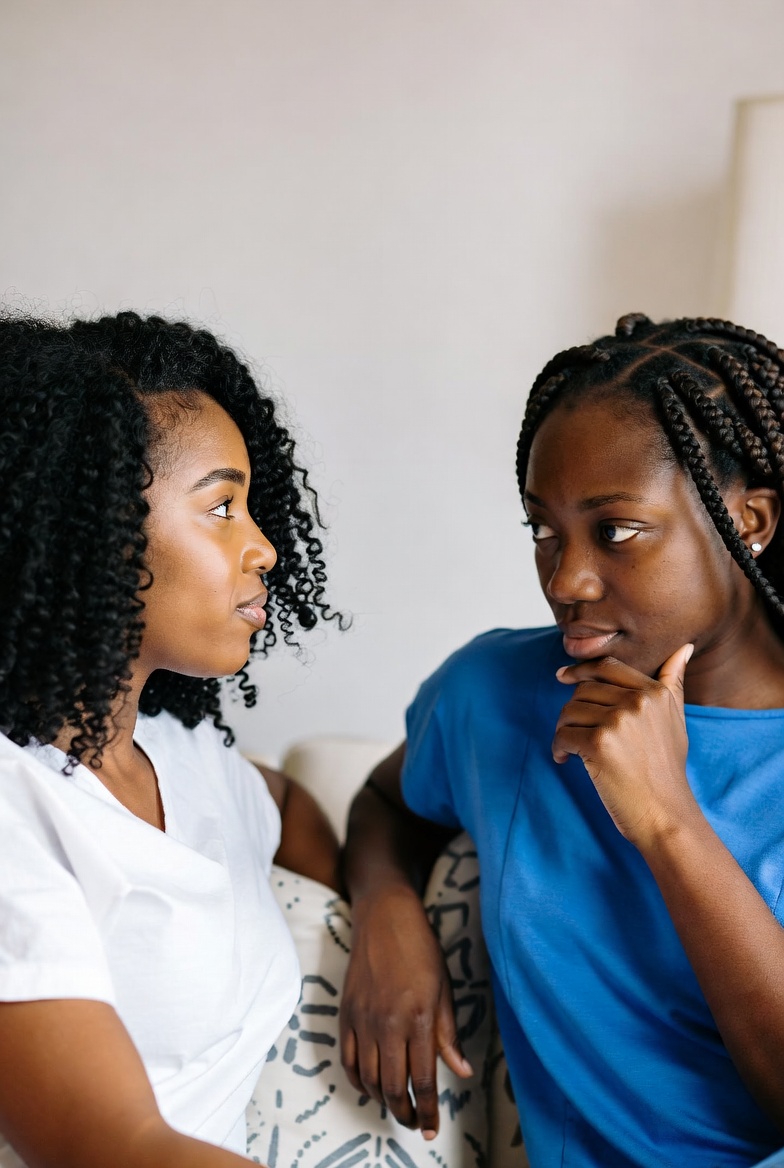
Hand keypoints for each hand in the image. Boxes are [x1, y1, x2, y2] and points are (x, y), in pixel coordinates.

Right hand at [339, 886, 472, 1137]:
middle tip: (415, 1122)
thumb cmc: (421, 949)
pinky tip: (369, 1086)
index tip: (431, 1129)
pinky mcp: (346, 1014)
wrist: (385, 917)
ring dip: (382, 1100)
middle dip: (406, 1113)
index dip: (428, 1111)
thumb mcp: (444, 989)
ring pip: (369, 1078)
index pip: (423, 1080)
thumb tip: (461, 1071)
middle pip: (393, 1087)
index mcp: (419, 1018)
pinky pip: (348, 1060)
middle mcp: (388, 1023)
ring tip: (396, 1105)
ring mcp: (363, 1019)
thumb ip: (448, 1035)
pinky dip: (358, 1081)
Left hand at [552, 643, 696, 849]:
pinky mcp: (600, 744)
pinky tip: (566, 760)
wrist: (666, 815)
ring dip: (564, 730)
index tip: (563, 677)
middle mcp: (638, 702)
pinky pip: (563, 734)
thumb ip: (672, 682)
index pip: (607, 667)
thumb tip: (684, 647)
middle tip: (574, 732)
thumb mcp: (676, 721)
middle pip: (584, 689)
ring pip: (570, 711)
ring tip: (573, 749)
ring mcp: (619, 722)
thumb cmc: (667, 771)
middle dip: (574, 711)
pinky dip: (559, 748)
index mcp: (655, 692)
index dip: (581, 670)